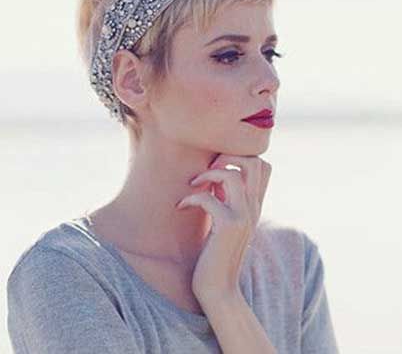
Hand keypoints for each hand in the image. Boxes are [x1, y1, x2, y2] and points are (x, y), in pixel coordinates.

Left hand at [176, 153, 271, 301]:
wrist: (219, 289)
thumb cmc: (216, 253)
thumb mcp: (225, 221)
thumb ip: (227, 198)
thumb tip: (215, 176)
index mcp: (254, 205)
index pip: (263, 166)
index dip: (240, 156)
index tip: (218, 167)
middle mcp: (254, 208)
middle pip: (255, 162)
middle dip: (228, 156)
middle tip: (209, 170)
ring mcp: (243, 217)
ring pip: (233, 175)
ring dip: (207, 174)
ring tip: (193, 185)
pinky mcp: (228, 227)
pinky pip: (208, 198)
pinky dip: (190, 198)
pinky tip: (180, 207)